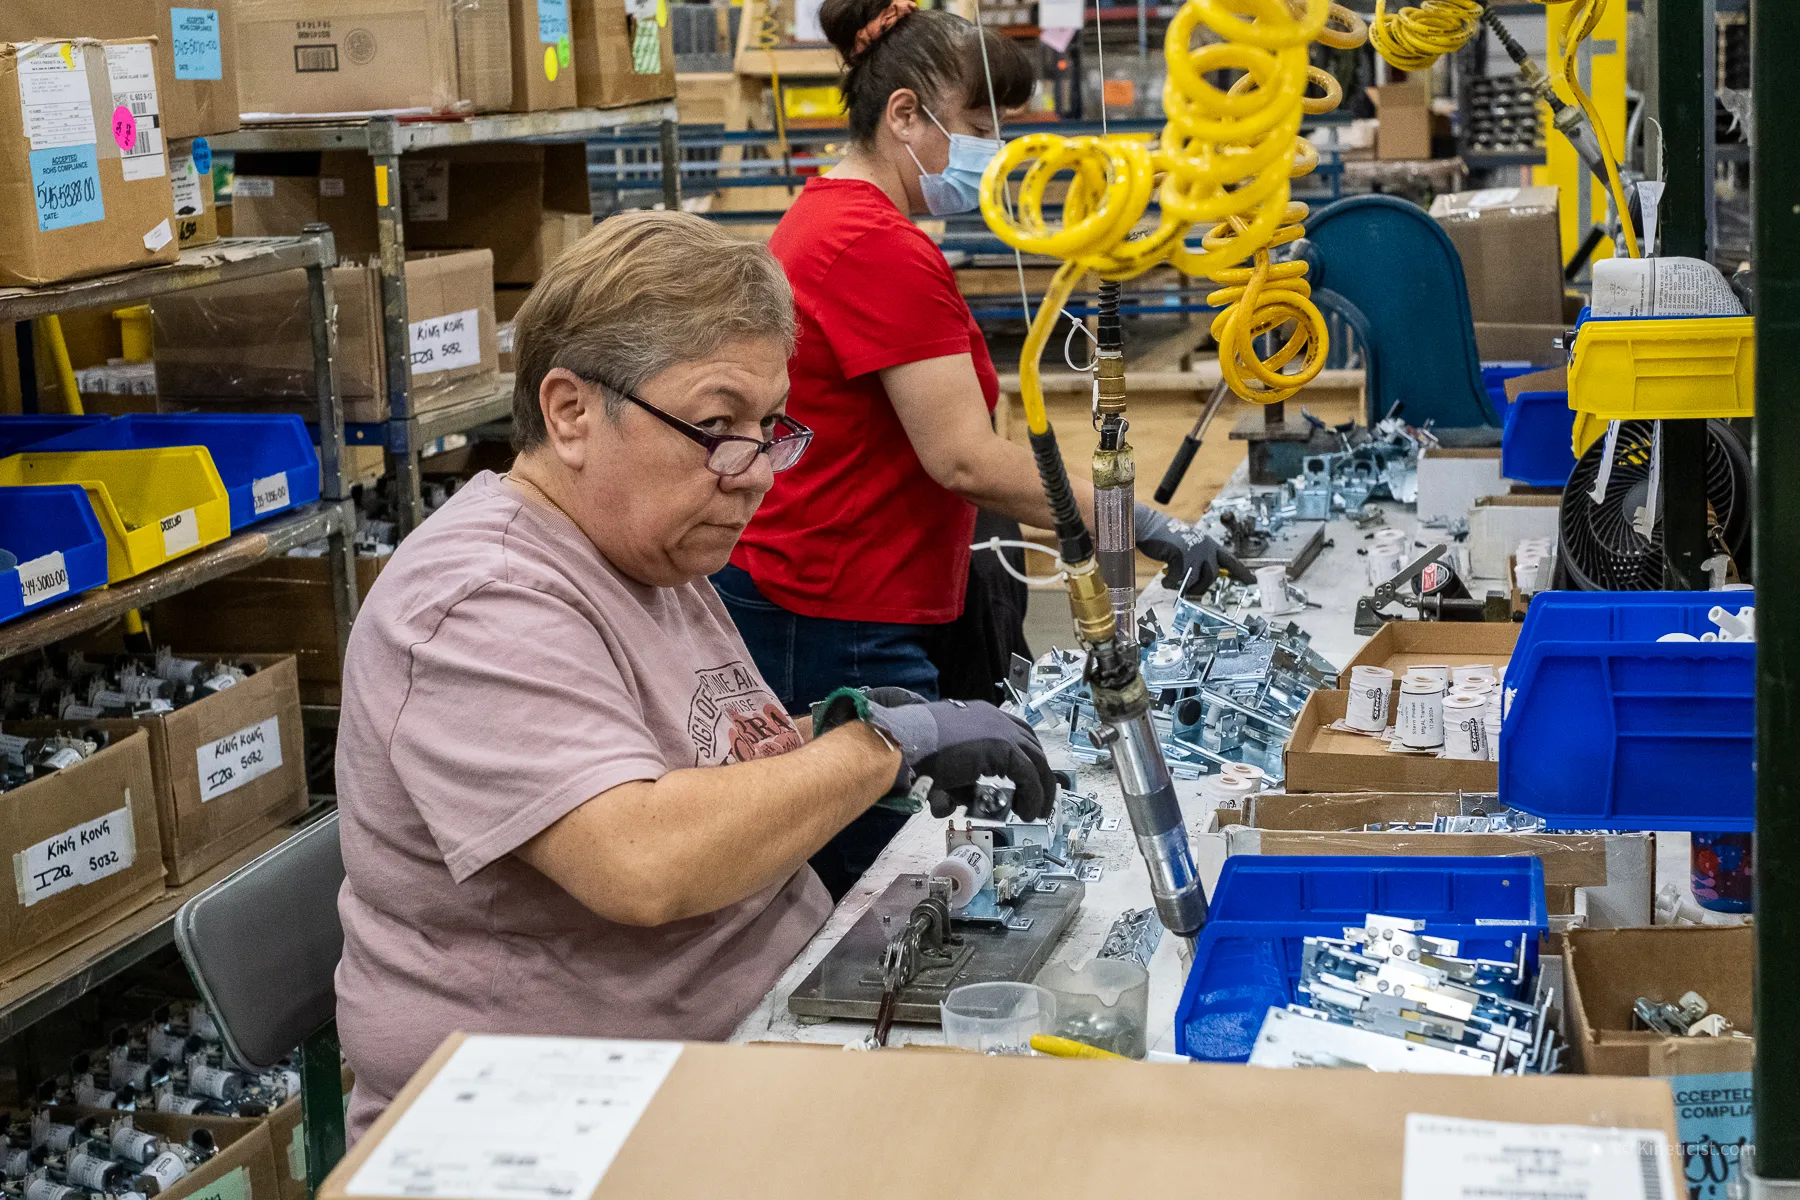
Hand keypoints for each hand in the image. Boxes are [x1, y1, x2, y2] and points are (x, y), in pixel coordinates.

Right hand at [815, 690, 1054, 820]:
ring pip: (1035, 761)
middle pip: (1030, 744)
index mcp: (978, 715)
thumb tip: (948, 803)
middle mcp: (994, 718)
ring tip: (1035, 812)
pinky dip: (1032, 796)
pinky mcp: (1004, 748)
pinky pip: (1029, 776)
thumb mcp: (940, 763)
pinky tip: (1026, 812)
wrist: (904, 742)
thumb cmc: (911, 751)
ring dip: (1040, 789)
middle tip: (1037, 795)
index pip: (1012, 731)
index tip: (1025, 777)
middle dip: (1038, 772)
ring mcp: (1001, 731)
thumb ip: (951, 780)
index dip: (1023, 755)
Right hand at [1134, 504, 1252, 592]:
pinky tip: (1164, 580)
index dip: (1242, 572)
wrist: (1150, 526)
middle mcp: (1205, 547)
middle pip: (1211, 577)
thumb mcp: (1188, 545)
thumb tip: (1198, 580)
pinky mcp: (1181, 556)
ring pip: (1196, 581)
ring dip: (1183, 586)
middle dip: (1199, 588)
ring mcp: (1194, 552)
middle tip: (1188, 589)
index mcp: (1209, 544)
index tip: (1253, 583)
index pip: (1230, 560)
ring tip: (1172, 582)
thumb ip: (1197, 558)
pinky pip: (1178, 581)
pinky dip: (1170, 584)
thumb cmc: (1165, 536)